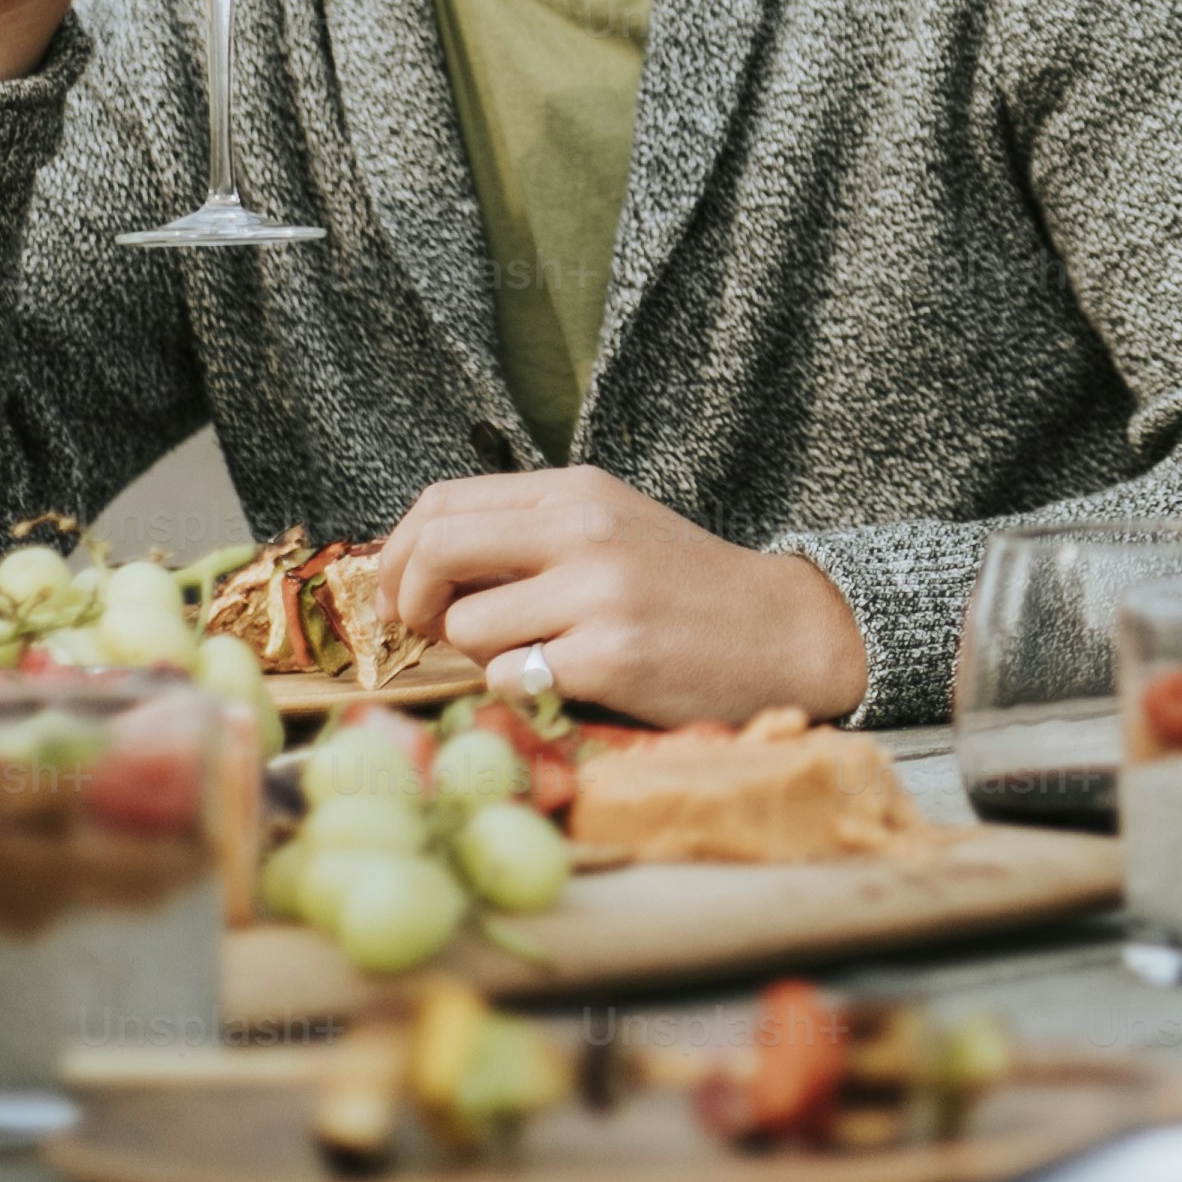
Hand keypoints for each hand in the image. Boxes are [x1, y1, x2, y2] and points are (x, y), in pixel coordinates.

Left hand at [374, 469, 871, 725]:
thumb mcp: (608, 532)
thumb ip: (527, 536)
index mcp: (577, 492)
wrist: (782, 632)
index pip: (443, 502)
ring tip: (529, 656)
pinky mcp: (613, 658)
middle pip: (438, 549)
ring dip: (478, 655)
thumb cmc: (684, 588)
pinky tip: (562, 681)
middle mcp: (585, 530)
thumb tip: (419, 568)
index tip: (403, 594)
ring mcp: (599, 594)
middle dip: (411, 600)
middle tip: (426, 631)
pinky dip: (520, 689)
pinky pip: (510, 678)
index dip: (399, 552)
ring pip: (467, 627)